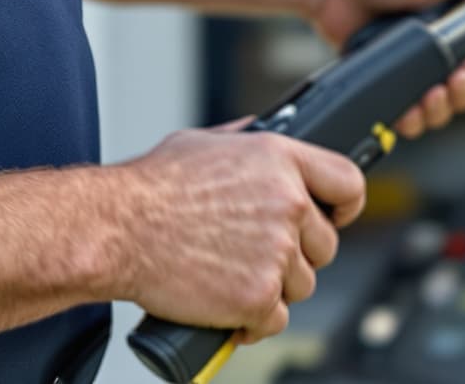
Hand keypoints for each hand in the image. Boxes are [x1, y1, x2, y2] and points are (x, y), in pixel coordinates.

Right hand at [107, 124, 365, 341]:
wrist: (118, 229)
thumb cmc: (152, 187)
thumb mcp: (206, 142)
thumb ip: (247, 145)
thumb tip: (264, 143)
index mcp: (280, 159)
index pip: (347, 182)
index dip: (345, 205)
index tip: (336, 217)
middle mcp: (287, 202)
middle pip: (325, 244)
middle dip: (297, 255)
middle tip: (258, 255)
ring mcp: (276, 251)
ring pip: (302, 285)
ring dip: (273, 288)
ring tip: (233, 277)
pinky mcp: (258, 295)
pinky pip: (275, 319)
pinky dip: (254, 322)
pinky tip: (230, 311)